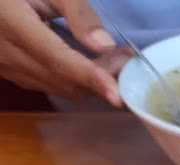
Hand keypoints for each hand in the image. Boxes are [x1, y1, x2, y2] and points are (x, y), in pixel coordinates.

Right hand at [0, 0, 123, 103]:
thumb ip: (78, 13)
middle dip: (99, 78)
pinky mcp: (12, 74)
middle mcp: (6, 54)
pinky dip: (75, 81)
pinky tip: (92, 67)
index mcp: (11, 22)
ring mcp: (7, 68)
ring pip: (58, 88)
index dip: (89, 76)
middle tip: (125, 60)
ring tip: (114, 62)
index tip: (117, 93)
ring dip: (90, 82)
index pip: (57, 59)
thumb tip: (104, 46)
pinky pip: (50, 85)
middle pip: (62, 80)